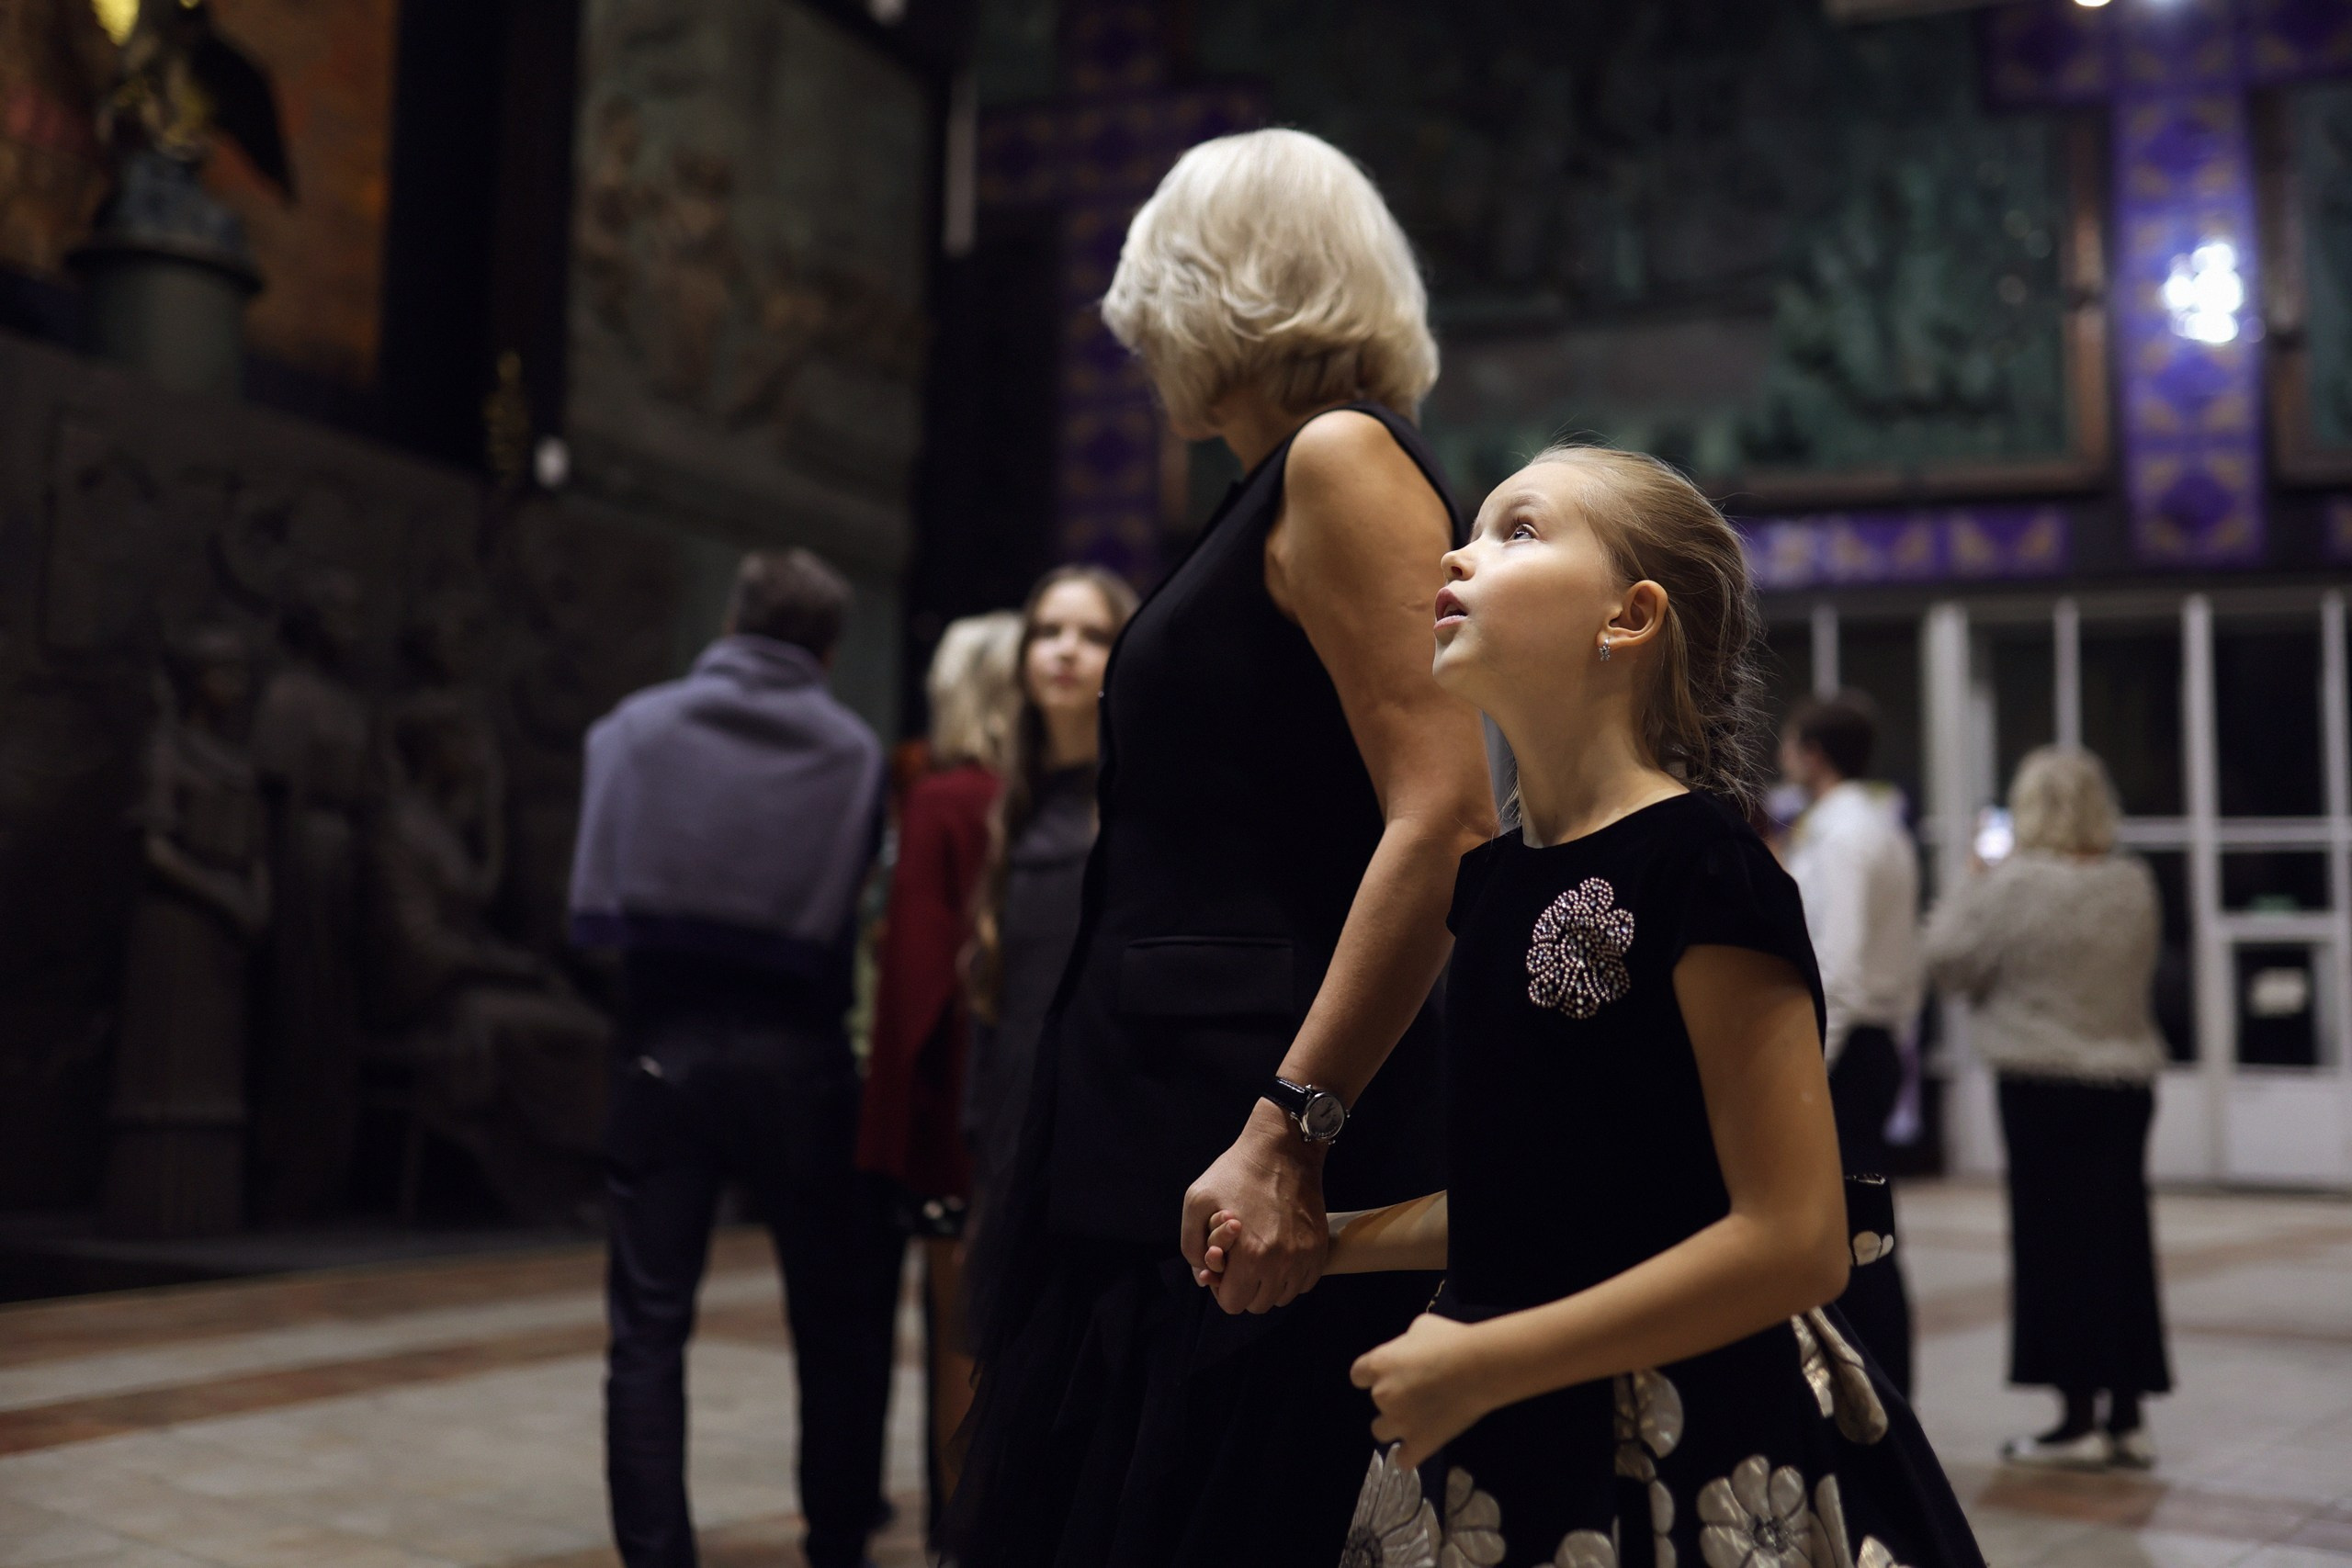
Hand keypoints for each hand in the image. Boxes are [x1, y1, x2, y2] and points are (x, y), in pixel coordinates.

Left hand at [1180, 1098, 1327, 1314]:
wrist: (1283, 1149)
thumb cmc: (1236, 1172)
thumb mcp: (1196, 1200)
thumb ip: (1191, 1245)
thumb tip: (1204, 1275)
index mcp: (1251, 1255)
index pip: (1232, 1303)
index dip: (1221, 1287)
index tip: (1223, 1265)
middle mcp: (1282, 1263)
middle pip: (1257, 1305)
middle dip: (1243, 1287)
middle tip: (1239, 1259)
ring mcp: (1305, 1257)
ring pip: (1282, 1297)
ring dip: (1267, 1284)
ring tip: (1259, 1255)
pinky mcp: (1319, 1249)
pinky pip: (1304, 1284)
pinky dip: (1291, 1276)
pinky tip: (1279, 1253)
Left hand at [1350, 1312, 1499, 1469]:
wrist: (1479, 1368)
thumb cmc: (1451, 1341)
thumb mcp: (1421, 1327)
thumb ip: (1405, 1343)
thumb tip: (1408, 1351)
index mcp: (1380, 1365)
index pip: (1358, 1375)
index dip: (1372, 1376)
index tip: (1389, 1375)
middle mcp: (1383, 1395)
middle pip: (1377, 1402)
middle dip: (1393, 1397)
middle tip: (1418, 1391)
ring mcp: (1400, 1422)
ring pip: (1381, 1431)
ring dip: (1395, 1425)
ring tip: (1417, 1419)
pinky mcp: (1419, 1444)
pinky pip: (1403, 1460)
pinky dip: (1409, 1454)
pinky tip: (1420, 1444)